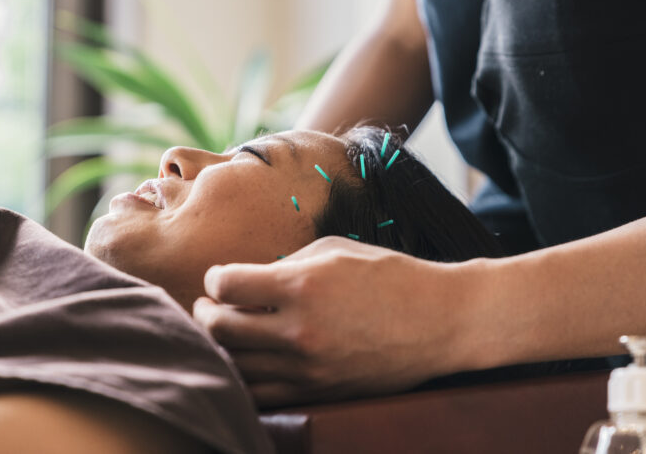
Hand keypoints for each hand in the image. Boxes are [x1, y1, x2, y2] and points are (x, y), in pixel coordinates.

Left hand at [192, 236, 473, 407]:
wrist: (439, 322)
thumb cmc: (390, 276)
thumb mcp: (335, 250)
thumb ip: (285, 263)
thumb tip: (248, 279)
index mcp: (302, 287)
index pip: (226, 284)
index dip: (216, 277)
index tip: (221, 277)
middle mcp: (299, 331)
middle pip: (219, 327)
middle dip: (206, 312)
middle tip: (209, 305)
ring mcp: (308, 369)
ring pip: (235, 366)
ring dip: (220, 347)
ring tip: (224, 333)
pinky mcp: (319, 392)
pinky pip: (261, 395)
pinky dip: (243, 379)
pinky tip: (246, 363)